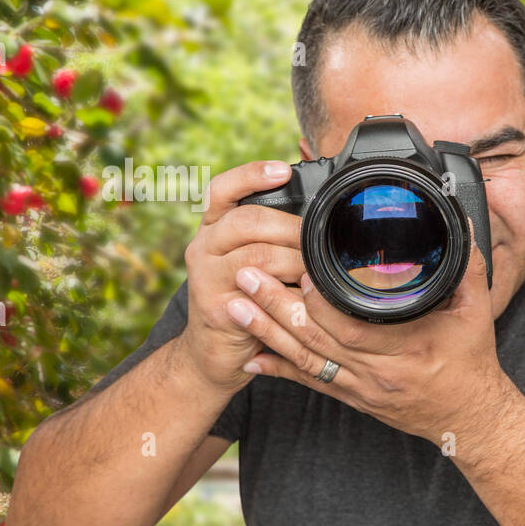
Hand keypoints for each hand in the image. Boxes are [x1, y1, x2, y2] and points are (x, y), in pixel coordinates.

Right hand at [178, 160, 305, 391]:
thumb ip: (273, 240)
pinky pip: (258, 292)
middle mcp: (203, 247)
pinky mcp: (216, 307)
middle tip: (320, 240)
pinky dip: (287, 292)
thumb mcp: (256, 264)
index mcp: (214, 229)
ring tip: (317, 270)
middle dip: (292, 227)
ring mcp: (205, 277)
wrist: (214, 355)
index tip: (282, 170)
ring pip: (257, 254)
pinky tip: (304, 295)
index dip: (251, 175)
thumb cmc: (247, 303)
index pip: (222, 189)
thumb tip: (320, 220)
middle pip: (247, 219)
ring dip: (296, 261)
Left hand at [225, 226, 514, 446]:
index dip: (319, 301)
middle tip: (246, 277)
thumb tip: (457, 223)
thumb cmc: (473, 363)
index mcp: (405, 349)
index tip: (298, 270)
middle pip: (314, 341)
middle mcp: (376, 373)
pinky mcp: (353, 399)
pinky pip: (309, 383)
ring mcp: (361, 388)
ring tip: (233, 306)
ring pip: (304, 361)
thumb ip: (466, 266)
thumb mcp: (475, 311)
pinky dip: (278, 370)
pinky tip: (250, 358)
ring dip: (266, 332)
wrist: (470, 417)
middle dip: (275, 307)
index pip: (350, 326)